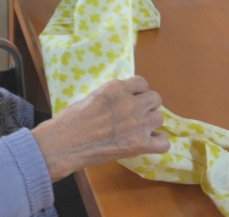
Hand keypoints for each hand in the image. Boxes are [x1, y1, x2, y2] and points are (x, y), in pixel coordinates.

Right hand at [31, 76, 168, 181]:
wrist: (65, 143)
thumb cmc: (70, 120)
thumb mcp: (90, 97)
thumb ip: (111, 98)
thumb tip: (121, 100)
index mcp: (116, 88)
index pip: (141, 82)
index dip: (137, 91)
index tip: (130, 98)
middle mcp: (130, 103)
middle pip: (155, 99)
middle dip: (146, 104)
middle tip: (135, 113)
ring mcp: (137, 124)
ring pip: (159, 118)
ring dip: (150, 122)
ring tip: (137, 128)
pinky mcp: (139, 145)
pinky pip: (163, 143)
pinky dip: (156, 143)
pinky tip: (146, 142)